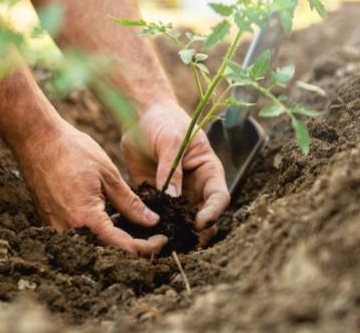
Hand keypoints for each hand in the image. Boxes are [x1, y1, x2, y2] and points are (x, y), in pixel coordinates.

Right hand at [15, 121, 167, 255]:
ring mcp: (56, 227)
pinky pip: (78, 236)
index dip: (148, 247)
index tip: (163, 238)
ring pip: (93, 246)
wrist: (36, 139)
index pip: (123, 247)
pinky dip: (97, 232)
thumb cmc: (72, 150)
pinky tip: (109, 216)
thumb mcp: (108, 174)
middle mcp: (69, 230)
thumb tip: (151, 221)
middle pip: (108, 252)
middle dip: (133, 248)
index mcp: (86, 218)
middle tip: (152, 236)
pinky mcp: (50, 221)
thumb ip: (130, 202)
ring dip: (115, 241)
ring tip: (133, 225)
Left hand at [121, 100, 229, 242]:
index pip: (219, 197)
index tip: (200, 224)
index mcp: (207, 171)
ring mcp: (174, 193)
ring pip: (179, 219)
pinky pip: (155, 213)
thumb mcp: (171, 141)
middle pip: (202, 215)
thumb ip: (171, 169)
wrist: (140, 116)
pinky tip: (142, 232)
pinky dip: (151, 223)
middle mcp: (194, 186)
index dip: (213, 213)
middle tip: (184, 242)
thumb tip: (173, 198)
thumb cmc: (163, 121)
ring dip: (174, 231)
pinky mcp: (154, 194)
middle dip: (196, 231)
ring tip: (163, 242)